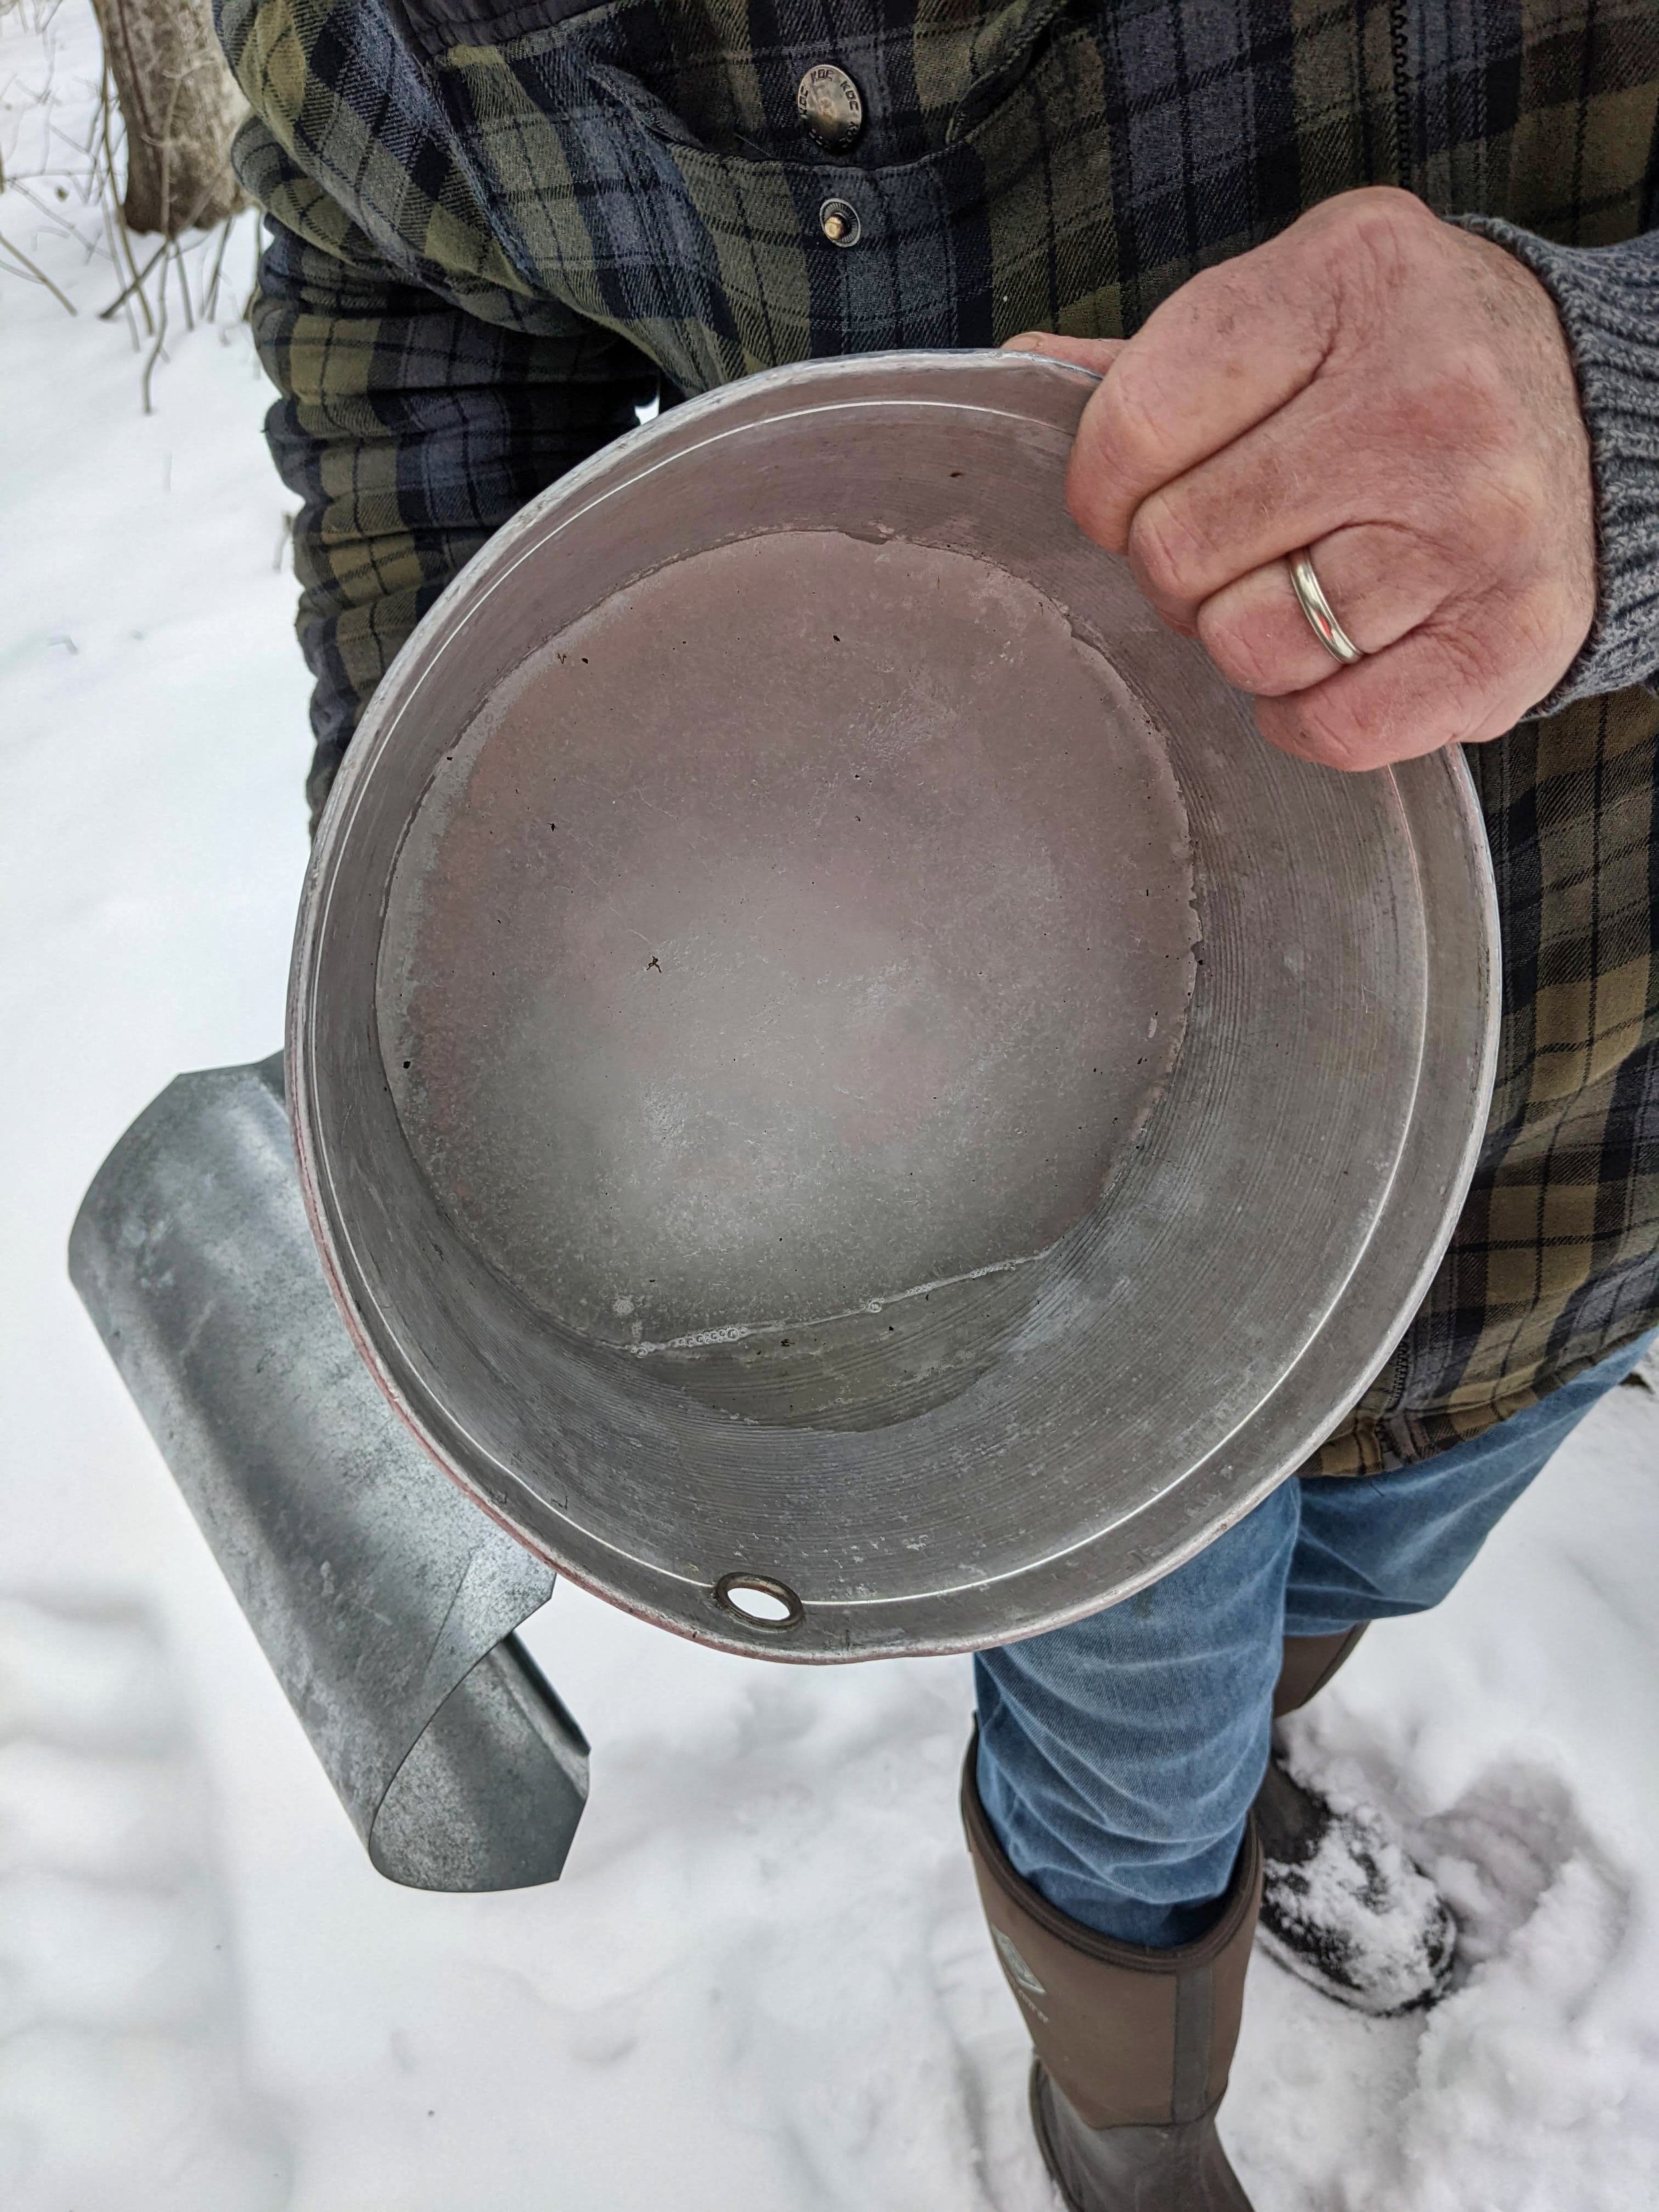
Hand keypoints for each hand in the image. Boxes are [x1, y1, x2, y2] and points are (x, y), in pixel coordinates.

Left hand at [1007, 189, 1596, 769]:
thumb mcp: (1301, 304)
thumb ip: (1164, 358)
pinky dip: (1303, 718)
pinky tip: (1330, 661)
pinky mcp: (1508, 639)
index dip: (1102, 491)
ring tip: (1293, 590)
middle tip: (1231, 547)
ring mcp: (1475, 525)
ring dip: (1241, 639)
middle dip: (1177, 567)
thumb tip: (1023, 380)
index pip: (1135, 431)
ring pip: (1250, 645)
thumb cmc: (1413, 364)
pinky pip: (1336, 730)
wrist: (1610, 415)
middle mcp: (1424, 398)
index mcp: (1348, 280)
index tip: (1134, 497)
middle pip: (1180, 549)